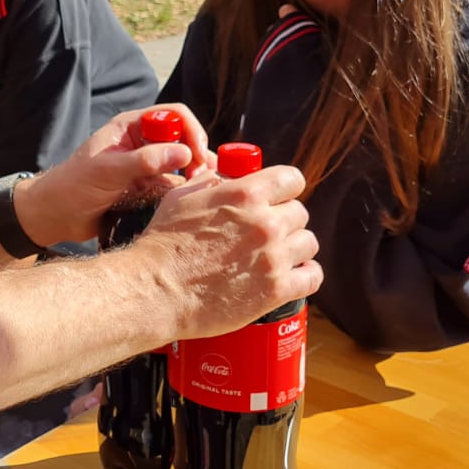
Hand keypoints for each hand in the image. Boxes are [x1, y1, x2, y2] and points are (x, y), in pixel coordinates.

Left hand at [18, 104, 213, 246]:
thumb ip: (145, 161)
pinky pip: (171, 187)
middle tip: (203, 177)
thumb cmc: (73, 186)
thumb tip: (184, 153)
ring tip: (203, 189)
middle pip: (182, 139)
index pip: (172, 115)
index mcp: (130, 127)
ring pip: (180, 164)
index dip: (190, 130)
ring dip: (194, 175)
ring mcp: (144, 166)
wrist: (55, 216)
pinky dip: (183, 193)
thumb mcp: (109, 171)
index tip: (198, 154)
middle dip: (197, 154)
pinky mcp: (145, 188)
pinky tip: (189, 202)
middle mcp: (141, 142)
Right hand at [135, 166, 320, 339]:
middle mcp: (265, 222)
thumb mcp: (182, 197)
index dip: (284, 188)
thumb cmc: (163, 244)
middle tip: (267, 233)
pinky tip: (291, 276)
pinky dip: (304, 276)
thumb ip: (211, 183)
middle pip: (300, 213)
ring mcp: (274, 257)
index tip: (277, 198)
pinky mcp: (276, 290)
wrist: (156, 290)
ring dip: (295, 248)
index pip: (292, 179)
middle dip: (284, 220)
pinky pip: (312, 277)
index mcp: (245, 194)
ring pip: (308, 243)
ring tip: (276, 256)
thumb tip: (225, 177)